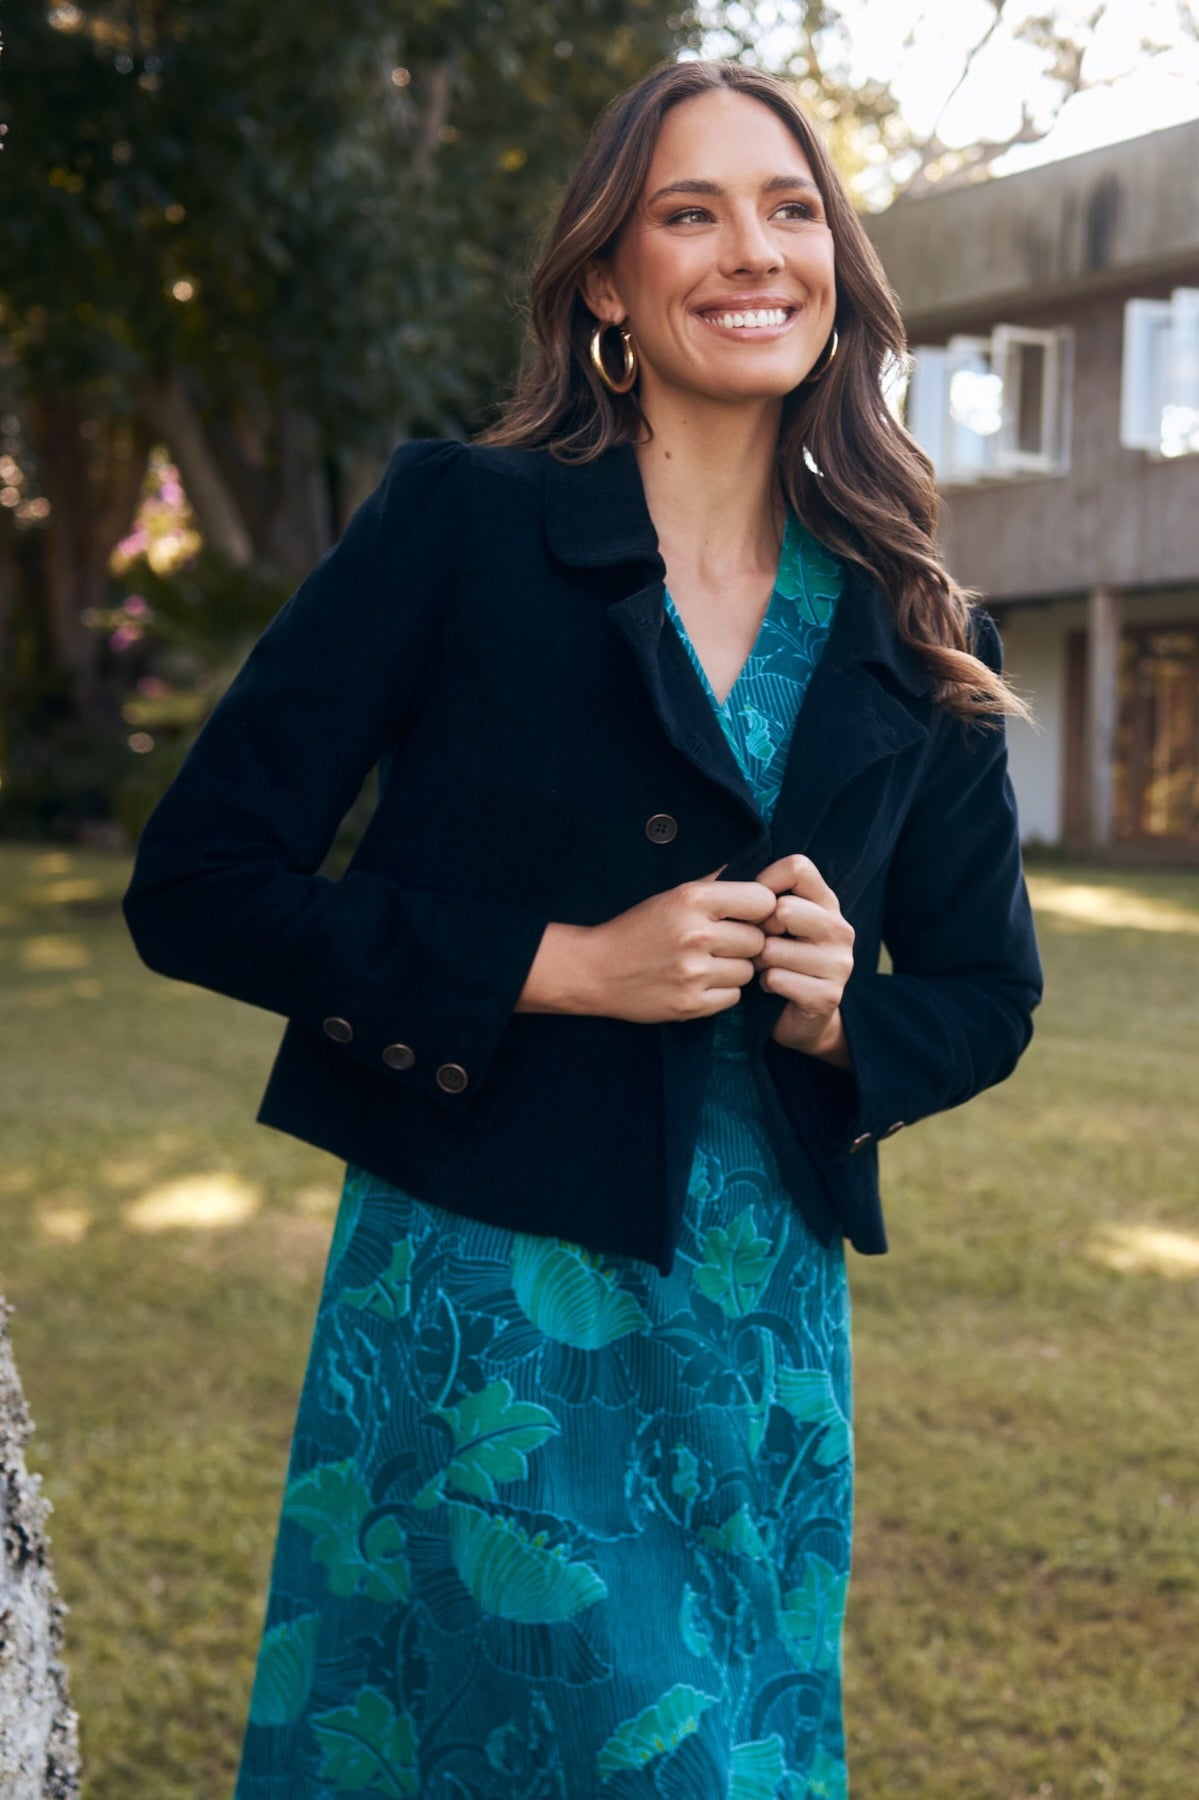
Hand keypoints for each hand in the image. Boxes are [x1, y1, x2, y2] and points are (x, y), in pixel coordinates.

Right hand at [579, 865, 778, 1023]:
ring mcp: (694, 973)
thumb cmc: (637, 929)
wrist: (596, 970)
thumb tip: (763, 878)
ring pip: (748, 972)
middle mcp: (696, 935)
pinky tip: (698, 982)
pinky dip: (721, 992)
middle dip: (745, 943)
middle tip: (720, 943)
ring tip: (706, 964)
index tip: (747, 916)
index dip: (759, 909)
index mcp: (693, 900)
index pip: (762, 901)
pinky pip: (733, 997)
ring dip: (734, 969)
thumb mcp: (672, 896)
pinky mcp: (691, 1005)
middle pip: (758, 940)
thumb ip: (715, 885)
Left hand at [752, 854, 854, 1064]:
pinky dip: (765, 984)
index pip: (798, 867)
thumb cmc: (776, 960)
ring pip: (774, 949)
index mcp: (826, 903)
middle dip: (758, 930)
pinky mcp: (828, 994)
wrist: (798, 1017)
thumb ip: (758, 896)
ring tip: (763, 967)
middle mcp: (839, 929)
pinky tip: (771, 987)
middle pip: (785, 909)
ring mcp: (839, 963)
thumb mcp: (771, 922)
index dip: (765, 884)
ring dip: (757, 961)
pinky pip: (777, 978)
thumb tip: (723, 875)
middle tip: (758, 945)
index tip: (753, 907)